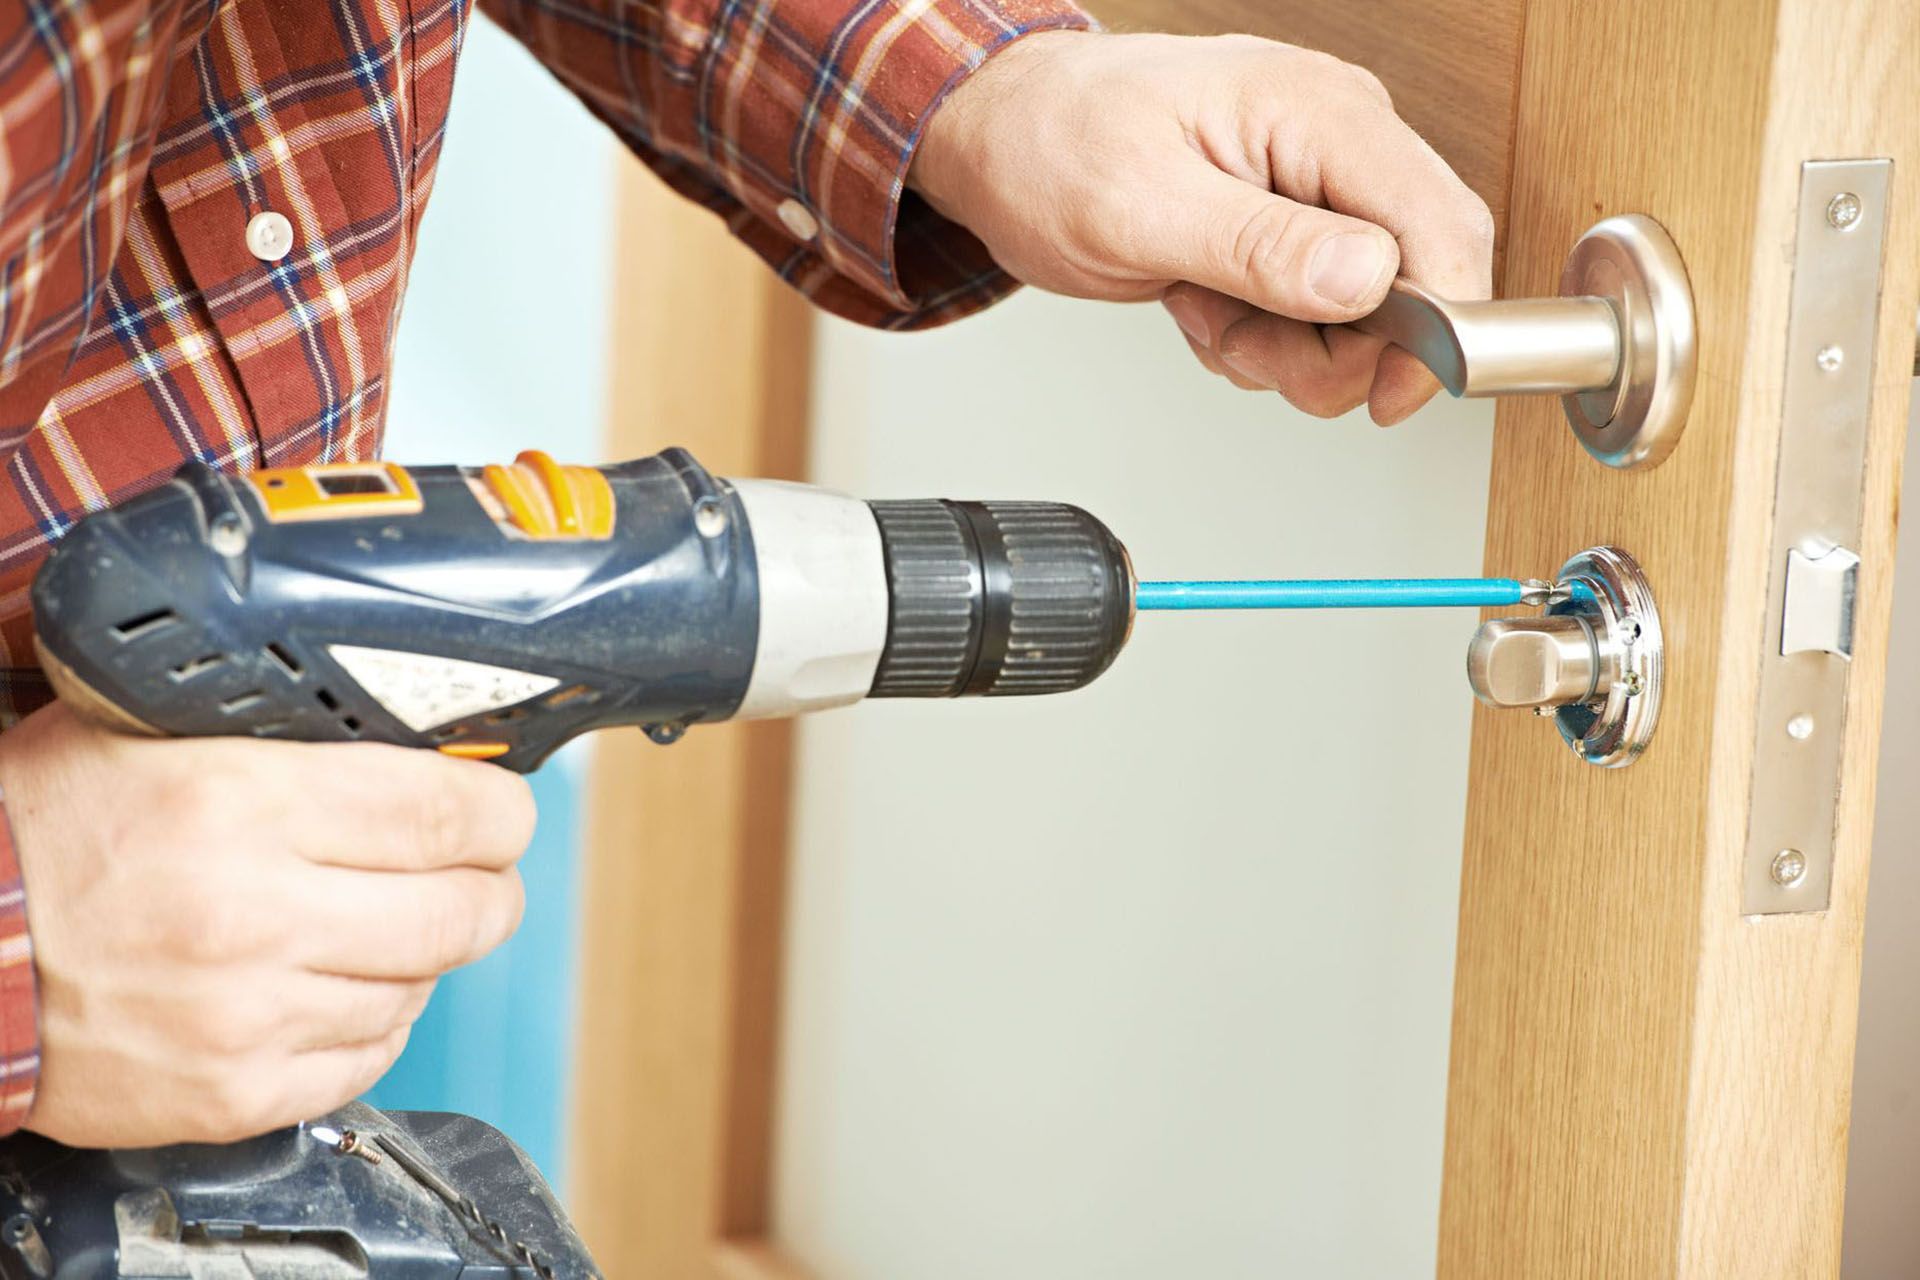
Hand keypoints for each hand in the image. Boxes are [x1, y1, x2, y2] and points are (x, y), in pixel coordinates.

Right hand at [0, 703, 534, 1146]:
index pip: (447, 812)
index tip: (504, 811)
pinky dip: (375, 1022)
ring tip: (386, 924)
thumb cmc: (35, 828)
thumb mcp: (150, 731)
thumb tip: (411, 742)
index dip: (501, 812)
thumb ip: (283, 733)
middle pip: (462, 910)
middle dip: (492, 886)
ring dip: (424, 953)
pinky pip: (366, 1061)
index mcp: (241, 804)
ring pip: (420, 986)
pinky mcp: (229, 1094)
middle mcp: (253, 914)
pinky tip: (344, 989)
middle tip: (480, 872)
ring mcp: (245, 1016)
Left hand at [911, 31, 1493, 423]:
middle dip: (1333, 348)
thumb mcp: (1140, 208)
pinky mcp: (1292, 224)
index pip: (1443, 225)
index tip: (1387, 393)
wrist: (1003, 135)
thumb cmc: (1050, 142)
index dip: (1438, 326)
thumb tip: (1366, 279)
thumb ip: (1258, 246)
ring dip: (1286, 349)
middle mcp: (1337, 141)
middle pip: (1416, 282)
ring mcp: (1318, 185)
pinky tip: (1205, 303)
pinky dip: (1263, 336)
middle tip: (1242, 341)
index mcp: (1321, 112)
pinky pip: (1318, 313)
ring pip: (1365, 315)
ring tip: (1206, 309)